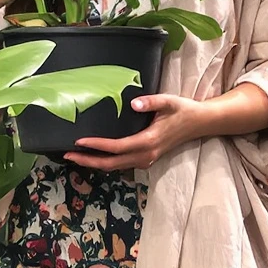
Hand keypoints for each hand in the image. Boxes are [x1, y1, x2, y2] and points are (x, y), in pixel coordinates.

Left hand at [66, 92, 201, 171]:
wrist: (199, 123)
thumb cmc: (183, 110)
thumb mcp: (169, 101)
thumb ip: (151, 101)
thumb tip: (133, 103)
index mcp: (148, 142)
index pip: (116, 147)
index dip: (96, 146)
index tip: (79, 141)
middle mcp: (145, 155)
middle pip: (111, 163)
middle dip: (88, 160)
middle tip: (68, 154)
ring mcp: (145, 160)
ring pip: (115, 166)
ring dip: (94, 163)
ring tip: (75, 156)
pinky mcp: (145, 159)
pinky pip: (121, 164)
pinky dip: (105, 162)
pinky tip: (94, 155)